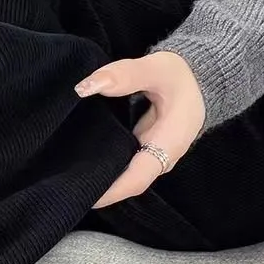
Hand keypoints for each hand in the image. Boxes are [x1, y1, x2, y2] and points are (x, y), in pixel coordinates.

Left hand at [74, 51, 204, 208]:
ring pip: (125, 176)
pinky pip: (123, 164)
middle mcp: (161, 158)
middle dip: (98, 189)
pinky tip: (79, 159)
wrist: (199, 78)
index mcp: (168, 144)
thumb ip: (124, 74)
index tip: (82, 195)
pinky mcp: (144, 150)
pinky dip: (104, 164)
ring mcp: (152, 156)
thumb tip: (86, 87)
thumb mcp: (157, 68)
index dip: (110, 191)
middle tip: (63, 187)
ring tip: (65, 177)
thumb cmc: (181, 75)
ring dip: (100, 178)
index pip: (137, 179)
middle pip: (127, 183)